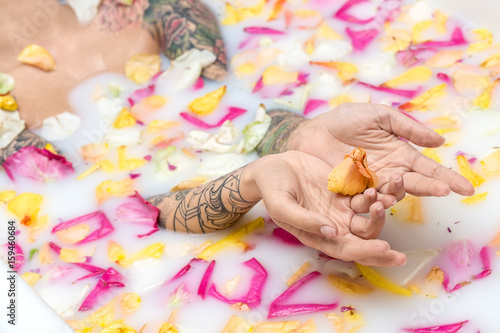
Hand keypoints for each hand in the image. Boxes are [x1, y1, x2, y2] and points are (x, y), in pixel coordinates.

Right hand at [242, 151, 405, 266]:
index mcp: (318, 235)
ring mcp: (341, 207)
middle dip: (383, 248)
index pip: (347, 249)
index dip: (367, 252)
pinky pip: (366, 194)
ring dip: (381, 211)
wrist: (272, 167)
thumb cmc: (272, 189)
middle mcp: (334, 225)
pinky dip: (377, 192)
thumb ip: (305, 220)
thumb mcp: (282, 206)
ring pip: (369, 216)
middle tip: (399, 249)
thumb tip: (332, 232)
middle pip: (365, 240)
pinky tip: (385, 184)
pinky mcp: (345, 190)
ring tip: (386, 197)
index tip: (385, 249)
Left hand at [287, 103, 473, 196]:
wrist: (313, 131)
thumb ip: (407, 128)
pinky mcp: (351, 194)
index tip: (466, 188)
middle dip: (430, 188)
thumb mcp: (379, 116)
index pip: (428, 169)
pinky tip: (374, 196)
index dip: (447, 178)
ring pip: (391, 196)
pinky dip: (372, 201)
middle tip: (443, 190)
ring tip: (398, 186)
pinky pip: (366, 202)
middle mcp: (389, 174)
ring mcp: (371, 185)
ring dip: (398, 193)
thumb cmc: (345, 120)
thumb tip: (440, 141)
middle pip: (415, 185)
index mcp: (399, 155)